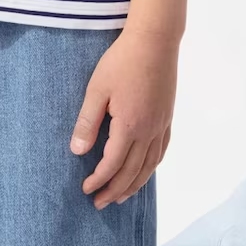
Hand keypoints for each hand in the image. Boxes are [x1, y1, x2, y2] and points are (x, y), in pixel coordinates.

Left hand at [70, 28, 177, 208]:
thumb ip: (87, 122)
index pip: (113, 164)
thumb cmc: (122, 61)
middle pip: (132, 171)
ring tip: (121, 197)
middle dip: (115, 190)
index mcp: (129, 125)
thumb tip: (77, 151)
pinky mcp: (167, 117)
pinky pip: (161, 151)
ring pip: (149, 165)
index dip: (99, 180)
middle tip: (99, 204)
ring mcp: (161, 125)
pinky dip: (151, 167)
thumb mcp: (97, 89)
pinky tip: (145, 171)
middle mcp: (149, 130)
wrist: (155, 40)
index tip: (85, 190)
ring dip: (135, 184)